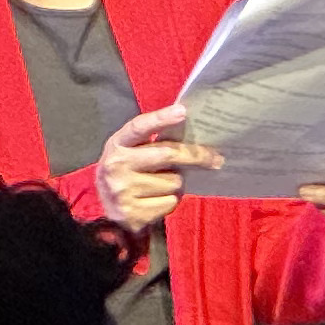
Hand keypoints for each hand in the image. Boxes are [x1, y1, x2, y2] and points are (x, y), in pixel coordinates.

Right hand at [97, 104, 219, 233]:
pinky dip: (171, 200)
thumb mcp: (132, 155)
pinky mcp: (134, 212)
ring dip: (177, 184)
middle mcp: (116, 165)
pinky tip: (157, 200)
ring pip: (174, 181)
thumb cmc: (130, 175)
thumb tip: (196, 139)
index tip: (183, 112)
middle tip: (216, 158)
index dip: (160, 118)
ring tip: (162, 186)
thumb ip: (154, 145)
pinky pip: (171, 201)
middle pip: (167, 154)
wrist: (108, 212)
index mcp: (117, 145)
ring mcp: (123, 190)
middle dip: (196, 156)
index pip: (139, 127)